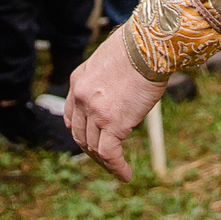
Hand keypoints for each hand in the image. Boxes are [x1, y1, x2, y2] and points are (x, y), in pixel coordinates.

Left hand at [63, 32, 167, 180]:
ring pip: (94, 147)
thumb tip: (119, 84)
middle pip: (81, 134)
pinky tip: (126, 174)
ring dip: (106, 162)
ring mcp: (95, 111)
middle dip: (92, 150)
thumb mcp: (111, 59)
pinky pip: (109, 154)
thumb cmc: (139, 46)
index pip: (72, 114)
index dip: (79, 130)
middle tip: (107, 159)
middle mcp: (81, 97)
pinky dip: (116, 168)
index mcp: (79, 80)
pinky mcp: (112, 123)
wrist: (149, 44)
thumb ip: (107, 76)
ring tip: (120, 170)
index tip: (89, 139)